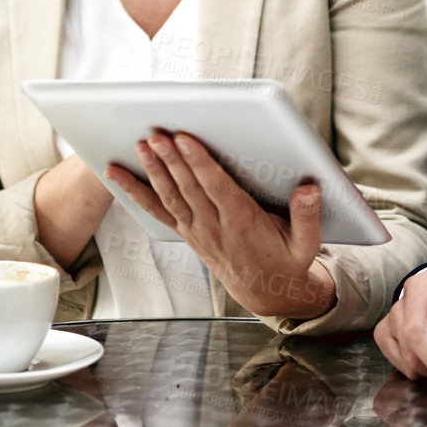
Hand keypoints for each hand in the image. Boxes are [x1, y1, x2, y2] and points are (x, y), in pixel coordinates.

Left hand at [105, 131, 334, 320]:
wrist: (266, 292)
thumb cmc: (287, 261)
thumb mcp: (307, 244)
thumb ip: (307, 216)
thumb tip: (310, 189)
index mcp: (243, 223)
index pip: (217, 189)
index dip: (200, 164)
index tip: (186, 140)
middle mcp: (214, 226)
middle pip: (189, 188)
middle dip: (172, 159)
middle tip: (157, 133)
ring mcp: (196, 230)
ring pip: (170, 196)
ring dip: (154, 170)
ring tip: (141, 146)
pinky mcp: (186, 232)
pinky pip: (156, 210)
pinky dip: (135, 190)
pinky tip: (116, 173)